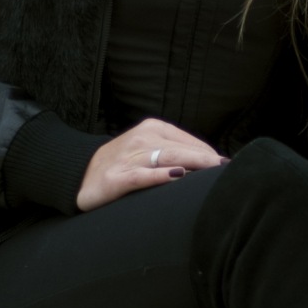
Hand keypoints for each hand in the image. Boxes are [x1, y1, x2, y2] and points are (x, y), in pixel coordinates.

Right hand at [77, 116, 224, 211]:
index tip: (227, 168)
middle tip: (228, 171)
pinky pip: (142, 176)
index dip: (210, 156)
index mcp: (152, 129)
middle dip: (208, 160)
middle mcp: (141, 139)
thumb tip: (211, 163)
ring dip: (193, 165)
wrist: (79, 175)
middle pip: (182, 149)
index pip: (189, 142)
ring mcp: (128, 157)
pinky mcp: (115, 178)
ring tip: (213, 171)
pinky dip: (160, 176)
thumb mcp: (148, 150)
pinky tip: (177, 177)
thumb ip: (175, 153)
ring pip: (167, 159)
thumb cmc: (122, 164)